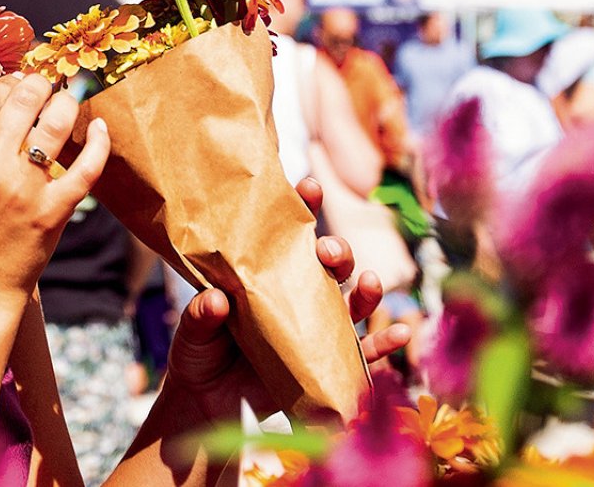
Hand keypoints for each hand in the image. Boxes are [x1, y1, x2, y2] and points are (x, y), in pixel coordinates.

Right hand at [0, 74, 108, 299]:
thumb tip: (0, 98)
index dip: (9, 83)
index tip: (18, 84)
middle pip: (26, 98)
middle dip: (41, 83)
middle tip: (47, 86)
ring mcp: (25, 188)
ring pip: (57, 120)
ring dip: (68, 102)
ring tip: (68, 102)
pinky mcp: (54, 209)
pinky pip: (87, 165)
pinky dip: (99, 141)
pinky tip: (100, 128)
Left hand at [162, 178, 410, 421]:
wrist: (208, 406)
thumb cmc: (199, 357)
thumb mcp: (191, 334)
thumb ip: (200, 316)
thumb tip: (216, 299)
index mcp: (266, 276)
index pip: (287, 236)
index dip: (302, 209)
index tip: (308, 187)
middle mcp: (297, 296)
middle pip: (329, 265)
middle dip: (336, 250)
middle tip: (326, 250)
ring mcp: (315, 329)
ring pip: (352, 302)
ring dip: (368, 290)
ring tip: (370, 283)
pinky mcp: (327, 365)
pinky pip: (363, 354)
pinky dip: (385, 343)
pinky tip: (402, 334)